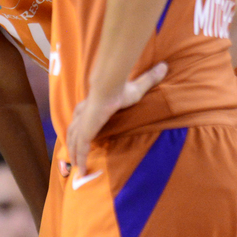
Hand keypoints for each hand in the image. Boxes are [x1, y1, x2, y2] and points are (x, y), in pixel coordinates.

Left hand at [59, 63, 167, 180]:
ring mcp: (82, 124)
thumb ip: (149, 78)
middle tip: (74, 155)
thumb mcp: (138, 87)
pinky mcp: (85, 132)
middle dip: (72, 142)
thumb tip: (164, 66)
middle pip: (73, 130)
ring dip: (75, 154)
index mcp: (90, 105)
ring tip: (77, 168)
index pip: (81, 116)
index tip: (81, 133)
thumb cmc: (121, 88)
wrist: (109, 88)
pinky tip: (82, 171)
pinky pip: (80, 149)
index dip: (80, 125)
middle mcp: (82, 114)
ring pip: (74, 142)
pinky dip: (81, 160)